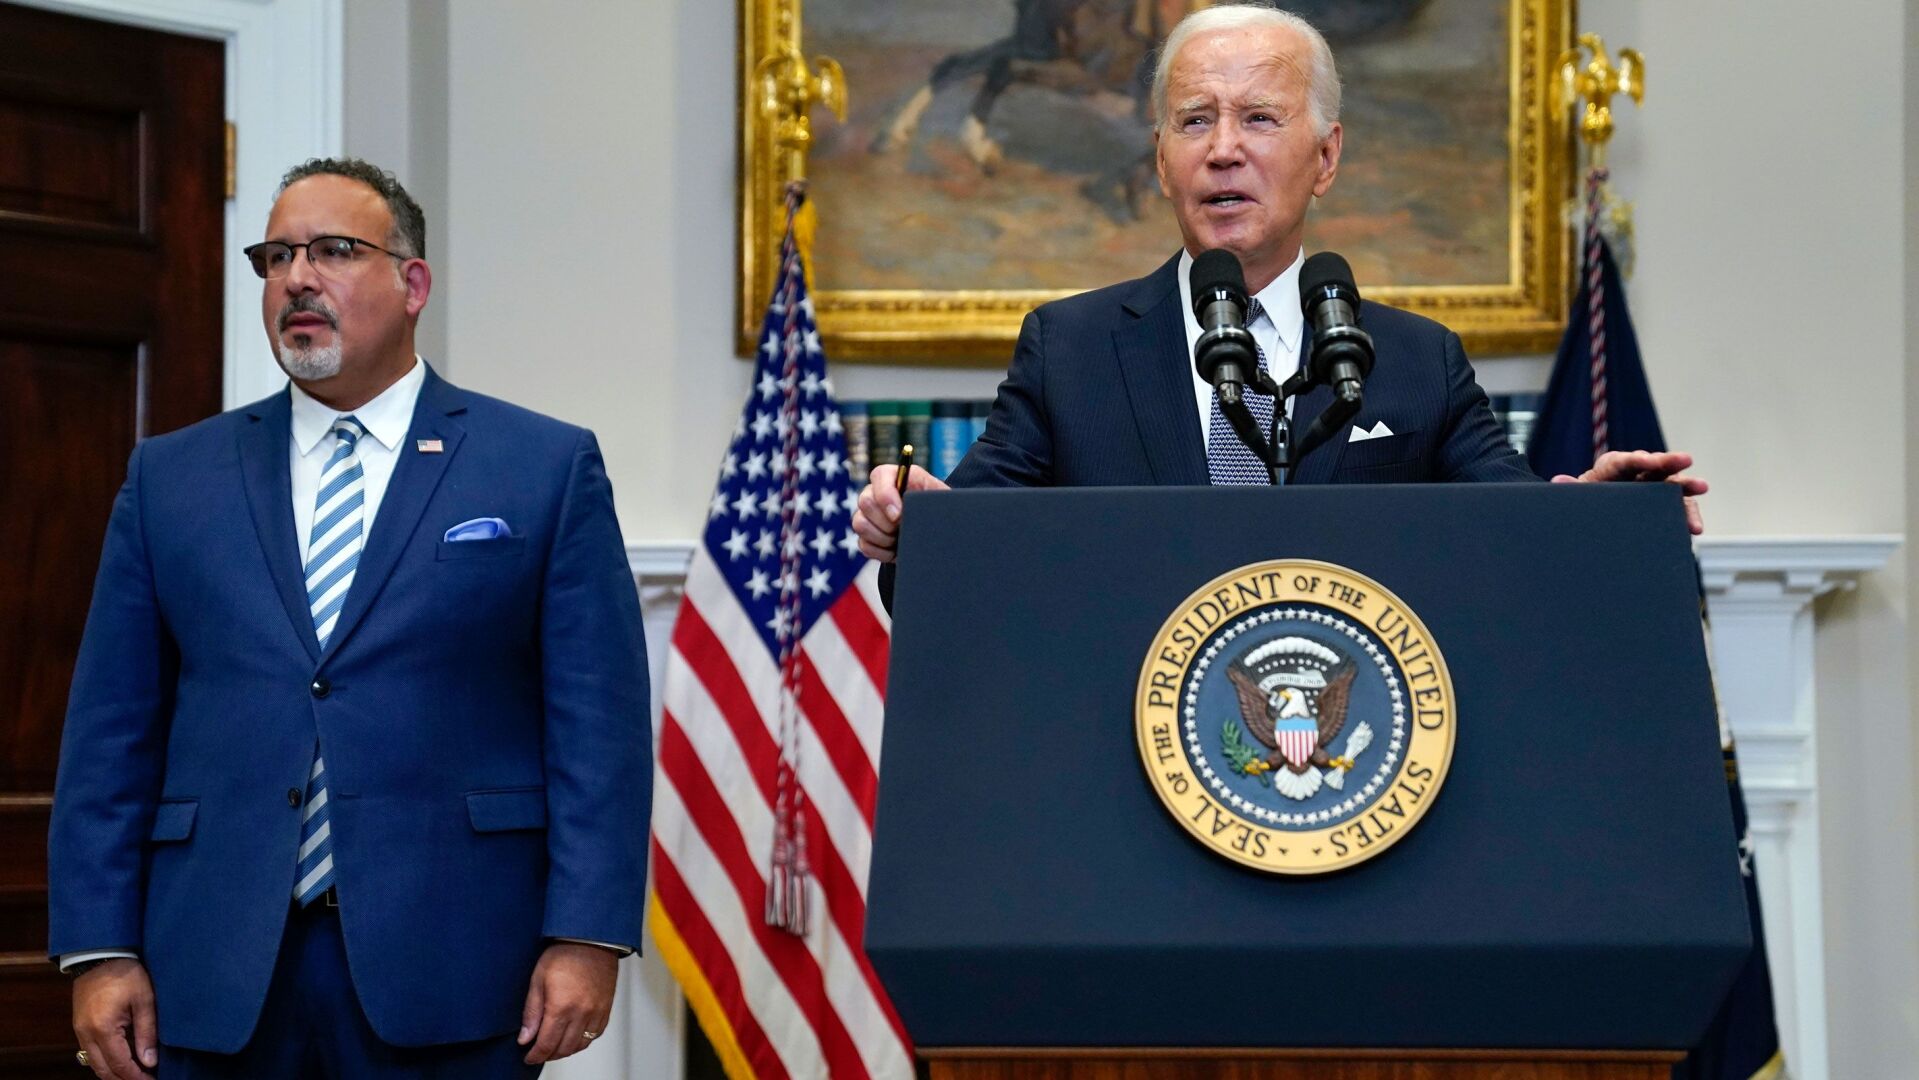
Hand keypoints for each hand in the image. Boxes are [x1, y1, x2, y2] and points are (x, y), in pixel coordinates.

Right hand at [72, 959, 156, 1078]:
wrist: (100, 955)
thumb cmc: (126, 974)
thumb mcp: (144, 1000)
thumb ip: (147, 1032)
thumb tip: (150, 1062)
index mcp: (103, 1029)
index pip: (120, 1065)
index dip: (136, 1077)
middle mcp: (86, 1035)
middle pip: (103, 1070)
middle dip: (124, 1079)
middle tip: (146, 1079)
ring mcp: (79, 1031)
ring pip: (95, 1064)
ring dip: (114, 1072)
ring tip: (137, 1072)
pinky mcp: (79, 1026)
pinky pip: (90, 1053)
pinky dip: (106, 1061)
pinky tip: (123, 1059)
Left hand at [518, 942, 617, 1063]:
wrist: (592, 939)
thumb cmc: (564, 953)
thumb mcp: (538, 980)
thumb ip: (532, 1012)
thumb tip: (525, 1037)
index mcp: (561, 1007)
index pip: (546, 1044)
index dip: (535, 1055)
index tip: (528, 1056)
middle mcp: (581, 1014)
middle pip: (563, 1049)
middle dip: (548, 1055)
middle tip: (539, 1052)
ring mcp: (596, 1012)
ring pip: (580, 1045)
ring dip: (565, 1050)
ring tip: (554, 1045)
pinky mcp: (606, 1008)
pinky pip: (595, 1035)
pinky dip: (583, 1041)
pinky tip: (573, 1036)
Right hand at [852, 464, 949, 562]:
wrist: (938, 532)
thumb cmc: (939, 510)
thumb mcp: (939, 497)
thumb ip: (924, 492)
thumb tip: (906, 503)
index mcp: (895, 477)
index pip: (879, 476)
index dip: (885, 496)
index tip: (898, 515)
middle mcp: (876, 493)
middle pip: (865, 502)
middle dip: (886, 522)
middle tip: (903, 528)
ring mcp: (868, 515)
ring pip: (860, 523)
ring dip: (883, 537)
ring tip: (900, 538)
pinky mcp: (866, 536)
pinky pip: (864, 544)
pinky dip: (881, 551)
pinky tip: (895, 549)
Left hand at [1552, 449, 1707, 534]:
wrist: (1595, 512)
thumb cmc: (1587, 497)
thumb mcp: (1579, 494)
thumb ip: (1572, 488)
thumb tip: (1558, 481)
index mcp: (1614, 467)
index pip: (1627, 460)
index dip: (1639, 459)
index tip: (1651, 459)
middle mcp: (1638, 473)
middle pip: (1655, 466)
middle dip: (1670, 462)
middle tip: (1687, 458)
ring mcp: (1654, 488)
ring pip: (1673, 485)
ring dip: (1687, 488)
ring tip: (1702, 487)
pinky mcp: (1664, 505)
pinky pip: (1678, 508)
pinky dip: (1687, 516)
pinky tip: (1695, 528)